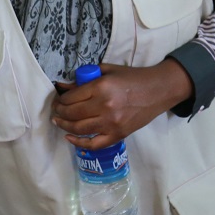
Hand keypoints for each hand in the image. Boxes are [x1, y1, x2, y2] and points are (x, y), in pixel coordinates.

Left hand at [51, 60, 191, 148]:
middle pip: (72, 114)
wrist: (158, 90)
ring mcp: (111, 123)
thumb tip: (63, 87)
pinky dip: (79, 143)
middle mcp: (105, 107)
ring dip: (64, 126)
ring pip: (79, 129)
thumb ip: (84, 78)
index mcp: (101, 87)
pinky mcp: (118, 135)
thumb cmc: (132, 78)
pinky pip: (94, 143)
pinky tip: (69, 137)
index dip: (60, 100)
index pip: (71, 98)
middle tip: (56, 111)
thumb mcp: (107, 71)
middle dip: (59, 112)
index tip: (58, 99)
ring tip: (58, 122)